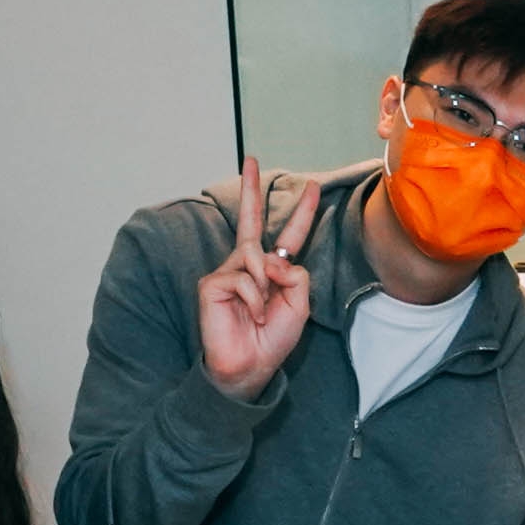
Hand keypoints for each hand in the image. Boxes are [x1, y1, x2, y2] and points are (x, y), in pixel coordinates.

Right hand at [197, 160, 323, 399]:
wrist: (249, 366)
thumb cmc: (271, 340)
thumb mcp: (299, 307)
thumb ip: (296, 277)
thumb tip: (275, 257)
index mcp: (273, 271)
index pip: (289, 237)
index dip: (301, 213)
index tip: (313, 187)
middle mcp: (248, 266)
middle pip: (252, 221)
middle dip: (252, 189)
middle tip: (251, 158)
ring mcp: (228, 271)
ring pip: (257, 257)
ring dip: (266, 286)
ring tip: (260, 311)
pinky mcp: (212, 282)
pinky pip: (244, 278)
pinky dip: (254, 299)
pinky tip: (248, 314)